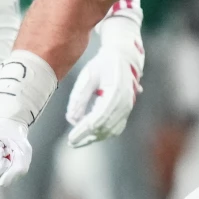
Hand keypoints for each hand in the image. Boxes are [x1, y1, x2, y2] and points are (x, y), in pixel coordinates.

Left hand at [66, 18, 144, 146]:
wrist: (123, 57)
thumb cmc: (103, 64)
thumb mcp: (88, 76)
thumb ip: (79, 98)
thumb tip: (72, 120)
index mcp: (115, 93)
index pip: (98, 119)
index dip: (84, 131)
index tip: (71, 138)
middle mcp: (124, 102)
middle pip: (105, 127)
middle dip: (87, 136)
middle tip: (72, 142)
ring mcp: (127, 107)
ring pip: (111, 130)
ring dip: (95, 137)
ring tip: (79, 140)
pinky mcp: (126, 109)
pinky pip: (116, 127)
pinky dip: (104, 133)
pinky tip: (92, 135)